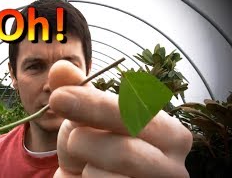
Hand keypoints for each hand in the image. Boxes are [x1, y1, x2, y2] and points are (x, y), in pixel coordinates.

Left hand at [49, 85, 191, 177]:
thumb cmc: (96, 150)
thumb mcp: (86, 120)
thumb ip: (79, 94)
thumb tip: (60, 67)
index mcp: (170, 134)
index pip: (137, 114)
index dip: (94, 105)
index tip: (58, 96)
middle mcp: (174, 167)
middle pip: (125, 152)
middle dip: (86, 142)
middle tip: (71, 139)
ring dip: (85, 168)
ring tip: (88, 165)